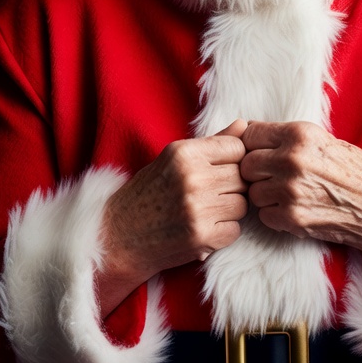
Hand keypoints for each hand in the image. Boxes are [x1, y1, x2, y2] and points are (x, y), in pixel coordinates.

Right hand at [96, 120, 248, 312]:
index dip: (233, 160)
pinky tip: (204, 227)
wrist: (117, 235)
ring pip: (242, 204)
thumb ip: (212, 142)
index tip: (220, 169)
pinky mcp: (201, 237)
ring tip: (207, 210)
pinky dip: (224, 231)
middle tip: (211, 193)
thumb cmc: (148, 192)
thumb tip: (244, 125)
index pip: (237, 148)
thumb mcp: (173, 158)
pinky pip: (235, 230)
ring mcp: (197, 209)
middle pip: (242, 177)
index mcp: (184, 153)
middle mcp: (192, 178)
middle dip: (232, 185)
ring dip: (230, 209)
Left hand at [240, 120, 361, 275]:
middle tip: (273, 176)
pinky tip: (294, 209)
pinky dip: (275, 215)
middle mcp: (292, 159)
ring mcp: (291, 190)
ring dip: (265, 195)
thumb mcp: (320, 139)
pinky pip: (264, 215)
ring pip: (253, 192)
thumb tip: (246, 131)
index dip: (252, 145)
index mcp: (299, 134)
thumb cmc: (352, 169)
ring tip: (288, 194)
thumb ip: (284, 137)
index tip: (260, 152)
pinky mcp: (293, 218)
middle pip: (246, 164)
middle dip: (256, 172)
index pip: (250, 134)